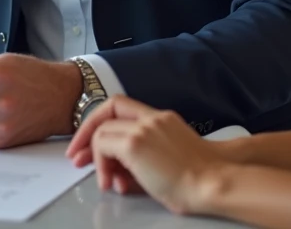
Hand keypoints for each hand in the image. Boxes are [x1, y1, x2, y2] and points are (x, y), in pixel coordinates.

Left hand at [72, 95, 228, 214]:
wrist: (213, 184)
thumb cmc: (198, 181)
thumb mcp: (167, 162)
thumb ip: (140, 163)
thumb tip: (116, 178)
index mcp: (162, 119)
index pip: (122, 107)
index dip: (102, 121)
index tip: (91, 141)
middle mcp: (152, 119)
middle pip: (107, 111)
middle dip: (87, 133)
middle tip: (76, 155)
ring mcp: (143, 129)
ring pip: (103, 131)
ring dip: (96, 157)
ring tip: (103, 179)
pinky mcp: (135, 144)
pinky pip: (104, 146)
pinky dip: (101, 164)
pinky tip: (110, 182)